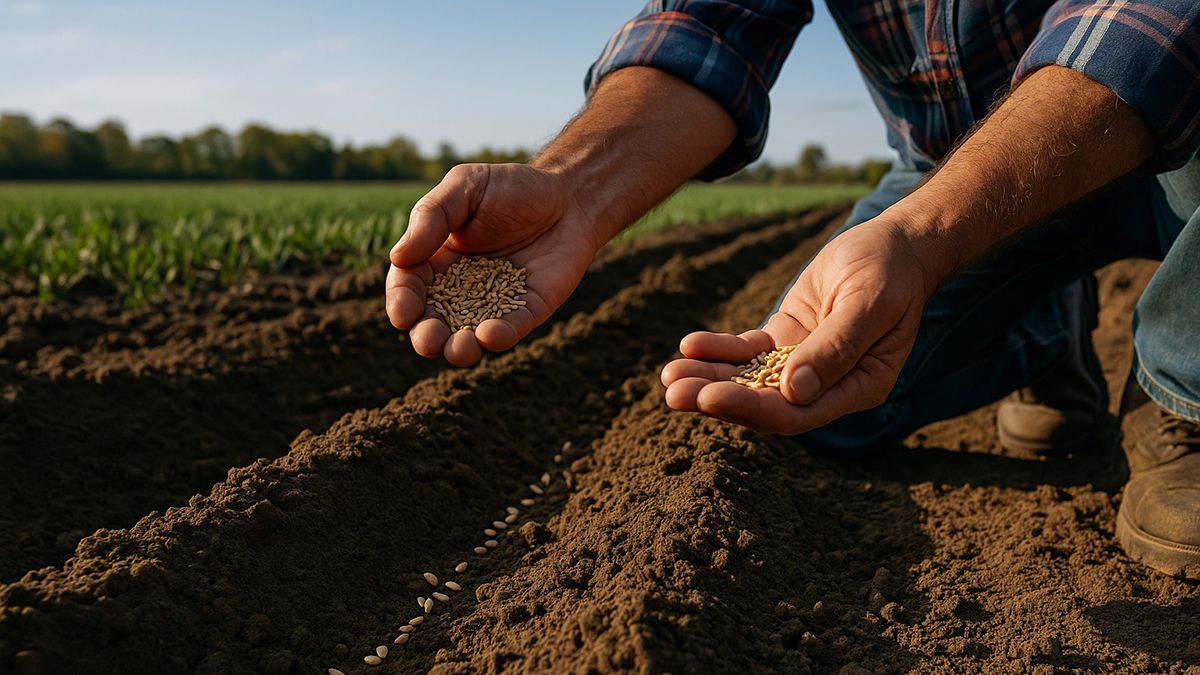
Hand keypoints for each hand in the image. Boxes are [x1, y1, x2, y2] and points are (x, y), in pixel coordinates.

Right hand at [386, 163, 600, 365]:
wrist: (568, 194)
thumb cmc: (510, 187)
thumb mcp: (464, 187)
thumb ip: (431, 217)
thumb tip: (398, 257)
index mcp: (435, 260)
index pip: (409, 287)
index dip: (401, 303)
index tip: (403, 314)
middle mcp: (460, 288)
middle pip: (433, 323)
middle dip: (426, 338)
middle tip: (429, 341)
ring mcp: (494, 303)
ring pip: (469, 337)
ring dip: (459, 350)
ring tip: (460, 349)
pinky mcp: (528, 309)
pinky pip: (511, 330)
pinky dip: (499, 337)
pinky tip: (491, 335)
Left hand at [660, 219, 939, 433]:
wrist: (893, 244)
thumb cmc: (890, 271)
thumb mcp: (870, 303)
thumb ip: (836, 347)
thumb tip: (795, 391)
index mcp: (859, 387)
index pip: (798, 413)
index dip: (753, 408)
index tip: (710, 398)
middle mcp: (828, 386)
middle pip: (766, 404)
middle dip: (718, 399)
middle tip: (673, 393)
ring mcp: (803, 365)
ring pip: (749, 380)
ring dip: (708, 378)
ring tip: (668, 375)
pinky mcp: (785, 341)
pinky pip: (747, 352)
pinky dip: (718, 351)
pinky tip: (689, 345)